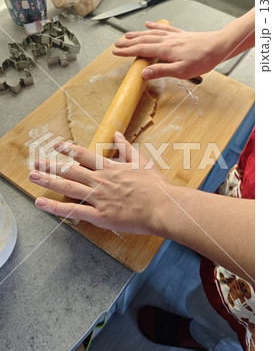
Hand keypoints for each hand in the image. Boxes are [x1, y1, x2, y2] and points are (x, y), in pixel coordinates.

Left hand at [29, 132, 169, 234]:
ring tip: (33, 176)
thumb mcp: (142, 162)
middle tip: (36, 161)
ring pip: (68, 187)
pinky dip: (55, 207)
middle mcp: (100, 180)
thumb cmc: (155, 186)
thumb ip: (127, 149)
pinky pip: (73, 211)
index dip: (68, 149)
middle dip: (51, 165)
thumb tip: (117, 135)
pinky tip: (41, 203)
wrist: (162, 206)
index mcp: (110, 168)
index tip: (56, 145)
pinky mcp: (99, 215)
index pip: (84, 155)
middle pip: (70, 170)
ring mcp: (98, 197)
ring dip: (48, 180)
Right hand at [113, 21, 222, 79]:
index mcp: (165, 50)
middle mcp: (167, 41)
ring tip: (127, 35)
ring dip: (138, 34)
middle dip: (129, 42)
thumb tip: (144, 73)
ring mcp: (174, 36)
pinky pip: (164, 29)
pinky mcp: (181, 35)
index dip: (127, 51)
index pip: (141, 49)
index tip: (116, 52)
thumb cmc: (202, 60)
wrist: (218, 46)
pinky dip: (154, 27)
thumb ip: (161, 71)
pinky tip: (149, 25)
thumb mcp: (181, 71)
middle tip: (117, 44)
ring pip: (151, 33)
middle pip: (143, 40)